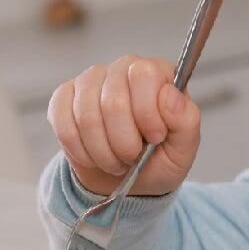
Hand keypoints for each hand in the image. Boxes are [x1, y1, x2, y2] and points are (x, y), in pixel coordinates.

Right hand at [48, 55, 201, 195]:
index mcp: (158, 73)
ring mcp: (90, 80)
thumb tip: (170, 96)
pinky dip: (79, 151)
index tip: (156, 137)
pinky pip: (63, 122)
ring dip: (103, 152)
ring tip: (116, 160)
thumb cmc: (159, 160)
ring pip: (86, 116)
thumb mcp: (184, 148)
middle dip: (124, 143)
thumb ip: (185, 121)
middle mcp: (123, 68)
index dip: (148, 114)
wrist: (128, 181)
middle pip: (113, 102)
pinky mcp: (63, 98)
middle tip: (133, 156)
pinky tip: (93, 156)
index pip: (144, 76)